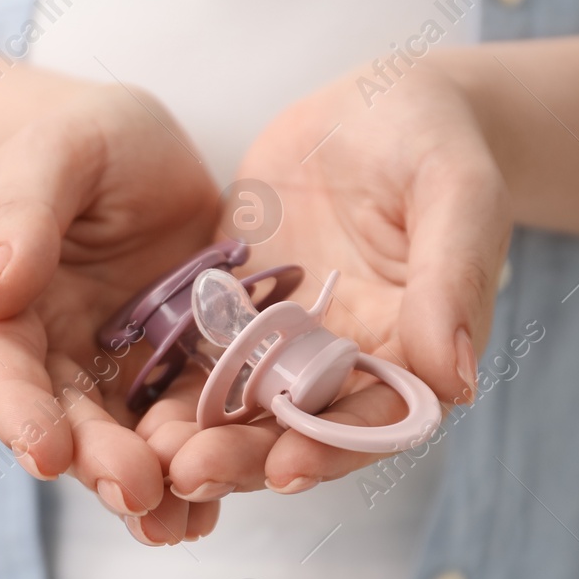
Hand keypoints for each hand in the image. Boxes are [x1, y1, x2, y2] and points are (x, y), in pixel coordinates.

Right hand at [0, 84, 224, 543]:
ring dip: (147, 489)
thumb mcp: (57, 152)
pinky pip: (181, 434)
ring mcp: (111, 378)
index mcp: (2, 303)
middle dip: (96, 463)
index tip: (43, 454)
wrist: (148, 156)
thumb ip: (23, 212)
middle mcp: (50, 356)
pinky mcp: (171, 384)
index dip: (18, 411)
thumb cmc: (88, 140)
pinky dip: (196, 472)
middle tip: (137, 494)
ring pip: (122, 443)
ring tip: (178, 526)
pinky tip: (216, 507)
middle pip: (65, 421)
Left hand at [148, 59, 512, 505]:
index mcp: (410, 350)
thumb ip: (454, 280)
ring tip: (148, 455)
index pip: (375, 420)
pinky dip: (164, 388)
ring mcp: (283, 344)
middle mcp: (344, 363)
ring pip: (239, 408)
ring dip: (196, 436)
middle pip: (296, 428)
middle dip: (246, 457)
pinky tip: (122, 408)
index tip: (287, 469)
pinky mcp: (233, 317)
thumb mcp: (456, 193)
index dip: (333, 448)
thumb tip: (456, 381)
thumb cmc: (435, 140)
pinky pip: (196, 359)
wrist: (375, 107)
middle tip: (189, 471)